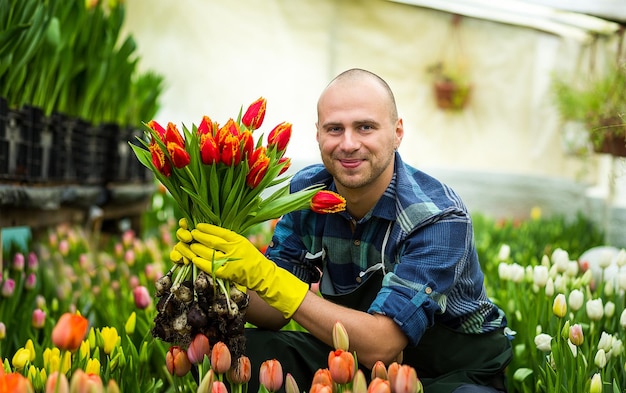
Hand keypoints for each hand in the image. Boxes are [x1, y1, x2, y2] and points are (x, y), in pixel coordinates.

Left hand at [178, 222, 308, 318]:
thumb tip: (208, 230)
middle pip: (211, 241)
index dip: (206, 228)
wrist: (260, 274)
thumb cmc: (250, 256)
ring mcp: (228, 262)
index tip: (198, 225)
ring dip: (196, 249)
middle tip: (191, 234)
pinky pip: (208, 266)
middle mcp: (233, 250)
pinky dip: (200, 262)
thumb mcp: (241, 241)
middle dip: (198, 237)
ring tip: (190, 245)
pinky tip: (194, 258)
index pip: (218, 231)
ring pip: (207, 253)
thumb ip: (227, 237)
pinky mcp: (225, 273)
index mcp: (238, 239)